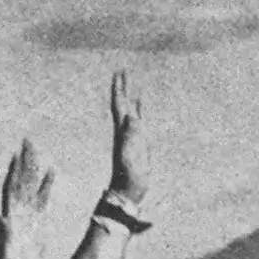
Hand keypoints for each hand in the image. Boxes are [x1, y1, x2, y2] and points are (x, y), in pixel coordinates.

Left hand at [0, 139, 54, 258]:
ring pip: (31, 190)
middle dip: (24, 163)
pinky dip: (46, 187)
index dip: (14, 171)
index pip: (11, 191)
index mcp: (10, 222)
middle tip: (28, 141)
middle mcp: (15, 217)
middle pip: (20, 184)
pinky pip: (41, 202)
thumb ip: (4, 240)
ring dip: (35, 171)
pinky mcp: (35, 228)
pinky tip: (53, 174)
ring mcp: (25, 221)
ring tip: (41, 151)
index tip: (18, 152)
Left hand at [109, 70, 148, 203]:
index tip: (119, 73)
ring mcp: (132, 135)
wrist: (128, 188)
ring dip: (130, 96)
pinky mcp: (140, 141)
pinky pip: (139, 120)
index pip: (118, 104)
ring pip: (130, 110)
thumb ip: (130, 136)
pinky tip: (140, 104)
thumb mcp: (129, 154)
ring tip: (131, 83)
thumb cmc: (128, 174)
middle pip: (122, 103)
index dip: (118, 89)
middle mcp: (125, 129)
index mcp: (121, 130)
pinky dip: (140, 110)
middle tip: (123, 70)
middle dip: (122, 87)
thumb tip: (131, 117)